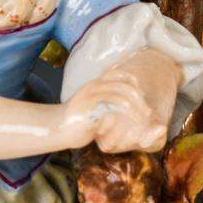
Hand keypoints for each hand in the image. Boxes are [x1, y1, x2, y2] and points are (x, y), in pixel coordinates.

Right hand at [59, 50, 180, 153]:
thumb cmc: (76, 122)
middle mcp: (94, 86)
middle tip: (147, 112)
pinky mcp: (91, 107)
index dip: (133, 81)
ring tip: (143, 119)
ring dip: (137, 107)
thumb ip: (105, 104)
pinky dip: (128, 114)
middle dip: (139, 97)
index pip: (118, 73)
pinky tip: (132, 123)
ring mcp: (92, 95)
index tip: (142, 96)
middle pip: (124, 83)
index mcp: (94, 84)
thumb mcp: (92, 109)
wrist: (55, 129)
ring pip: (122, 94)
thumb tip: (120, 108)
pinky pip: (114, 106)